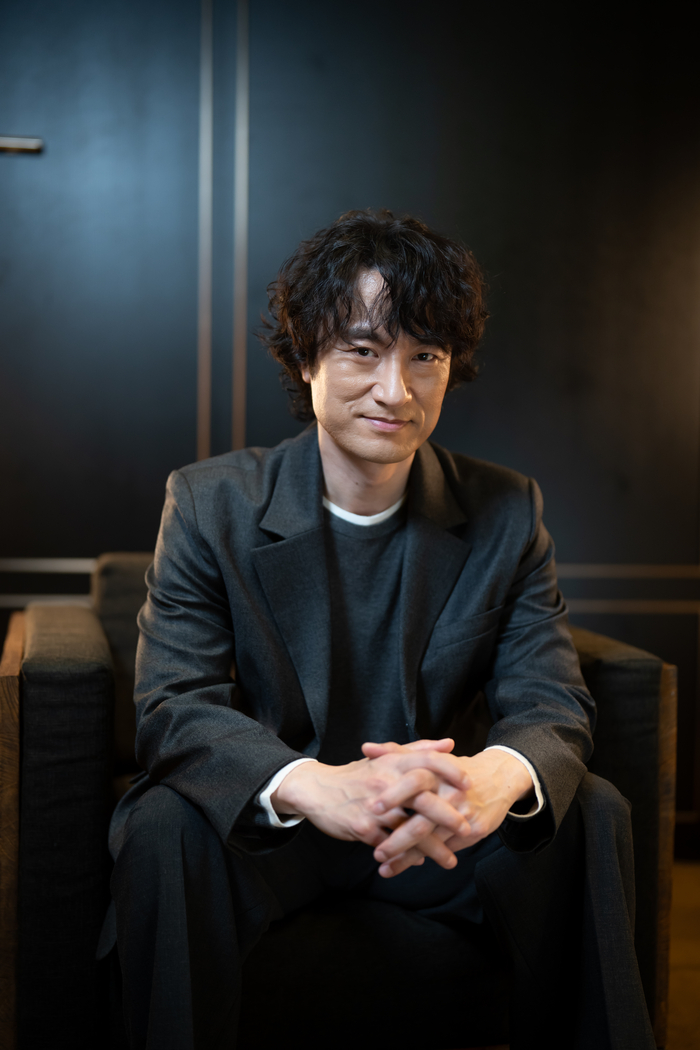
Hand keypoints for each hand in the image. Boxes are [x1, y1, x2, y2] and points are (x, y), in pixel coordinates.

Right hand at [271, 739, 470, 870]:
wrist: (317, 789)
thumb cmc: (357, 775)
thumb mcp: (385, 758)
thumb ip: (418, 750)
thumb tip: (450, 744)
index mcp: (393, 763)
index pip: (427, 761)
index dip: (450, 772)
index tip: (469, 786)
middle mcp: (385, 782)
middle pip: (424, 799)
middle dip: (448, 817)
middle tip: (467, 829)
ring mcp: (374, 807)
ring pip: (409, 829)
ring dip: (432, 847)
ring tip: (450, 860)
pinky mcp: (362, 827)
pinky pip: (389, 845)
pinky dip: (406, 856)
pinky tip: (418, 862)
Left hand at [363, 742, 534, 876]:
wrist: (498, 777)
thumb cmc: (454, 770)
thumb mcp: (429, 757)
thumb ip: (396, 753)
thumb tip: (366, 749)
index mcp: (437, 771)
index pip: (415, 780)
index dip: (394, 794)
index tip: (372, 808)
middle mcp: (451, 792)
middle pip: (423, 819)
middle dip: (398, 838)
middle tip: (376, 852)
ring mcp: (464, 813)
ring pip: (432, 840)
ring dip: (407, 857)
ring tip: (384, 867)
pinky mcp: (475, 830)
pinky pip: (446, 848)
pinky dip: (425, 858)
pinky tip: (404, 866)